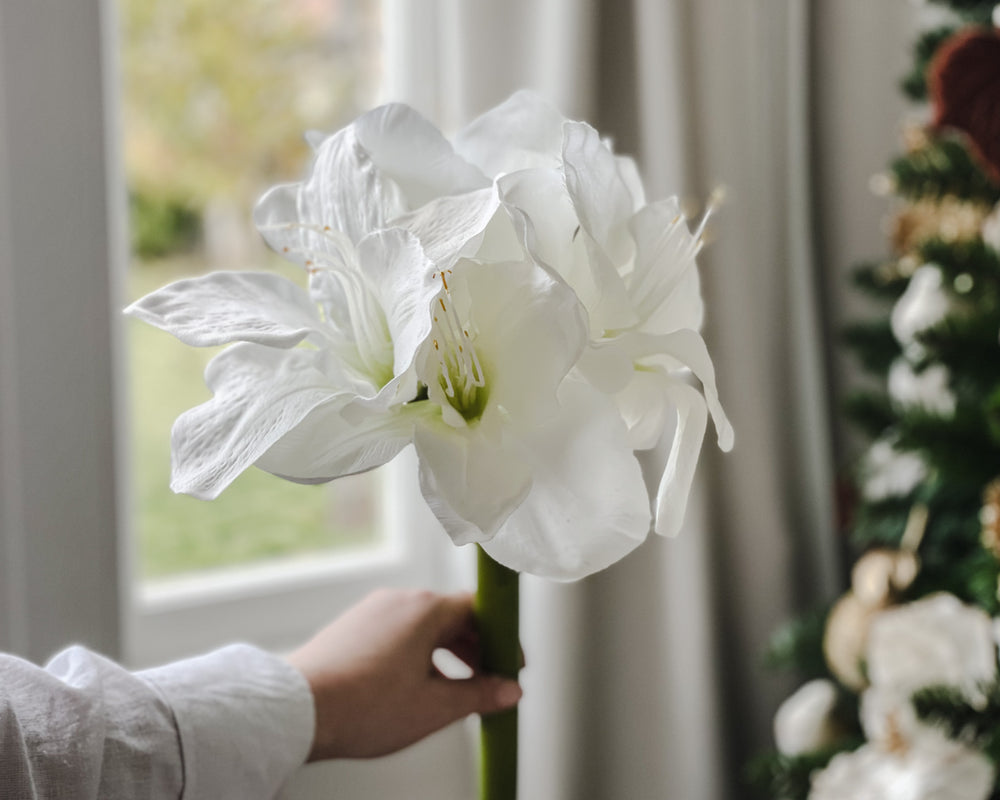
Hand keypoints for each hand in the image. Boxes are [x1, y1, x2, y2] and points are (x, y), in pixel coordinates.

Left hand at [286, 588, 522, 760]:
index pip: (480, 610)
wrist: (297, 710)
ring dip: (448, 655)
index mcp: (426, 610)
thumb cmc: (362, 707)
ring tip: (455, 692)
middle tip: (490, 682)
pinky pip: (399, 632)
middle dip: (476, 650)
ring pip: (425, 626)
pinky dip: (419, 654)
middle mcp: (400, 600)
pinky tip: (417, 687)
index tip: (512, 665)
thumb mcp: (433, 708)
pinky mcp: (354, 626)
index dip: (502, 639)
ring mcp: (373, 611)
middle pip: (453, 616)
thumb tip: (509, 691)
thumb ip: (478, 696)